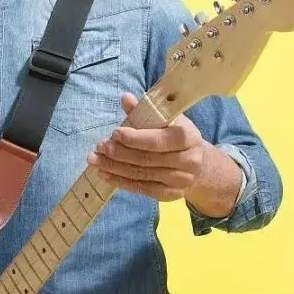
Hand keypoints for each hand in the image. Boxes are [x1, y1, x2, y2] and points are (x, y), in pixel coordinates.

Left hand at [88, 92, 207, 201]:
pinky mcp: (171, 195)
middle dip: (118, 153)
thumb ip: (145, 110)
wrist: (198, 165)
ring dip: (114, 167)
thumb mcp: (166, 120)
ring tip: (95, 160)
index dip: (134, 138)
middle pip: (146, 159)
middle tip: (99, 146)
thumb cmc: (176, 136)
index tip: (115, 133)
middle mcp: (188, 161)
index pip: (157, 140)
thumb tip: (125, 98)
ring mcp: (180, 180)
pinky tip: (104, 174)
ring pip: (141, 174)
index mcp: (188, 137)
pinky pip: (141, 189)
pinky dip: (120, 181)